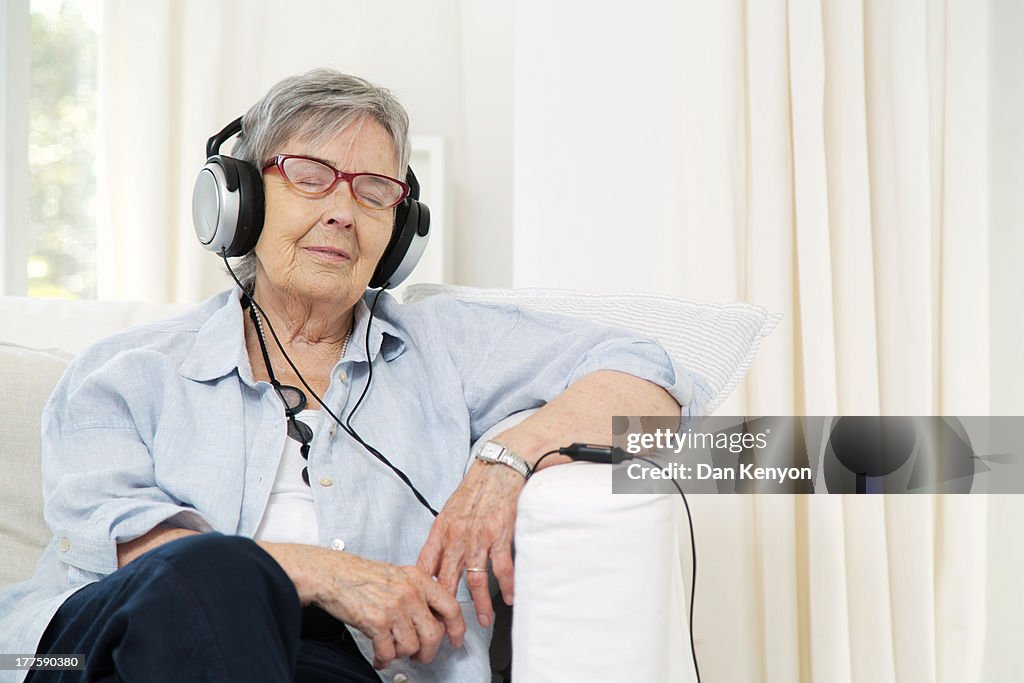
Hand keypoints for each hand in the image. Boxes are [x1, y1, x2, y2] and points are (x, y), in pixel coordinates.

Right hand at [272, 545, 464, 669]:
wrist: (331, 573)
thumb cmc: (359, 574)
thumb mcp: (397, 575)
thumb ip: (417, 592)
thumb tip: (432, 617)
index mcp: (418, 579)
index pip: (450, 606)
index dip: (457, 628)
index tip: (456, 639)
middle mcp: (409, 592)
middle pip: (434, 633)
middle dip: (428, 651)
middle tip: (419, 655)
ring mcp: (394, 607)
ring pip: (412, 646)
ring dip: (401, 654)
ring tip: (392, 650)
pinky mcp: (376, 621)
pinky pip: (389, 651)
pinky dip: (384, 658)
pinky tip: (379, 655)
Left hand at [417, 461, 523, 626]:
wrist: (497, 469)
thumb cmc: (475, 490)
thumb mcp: (449, 512)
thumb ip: (443, 538)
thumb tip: (434, 563)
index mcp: (440, 531)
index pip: (424, 568)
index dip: (422, 593)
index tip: (424, 611)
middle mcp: (456, 537)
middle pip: (446, 581)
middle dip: (448, 610)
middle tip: (451, 630)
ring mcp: (477, 538)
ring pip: (474, 581)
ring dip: (480, 606)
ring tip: (483, 622)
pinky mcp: (499, 535)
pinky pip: (501, 568)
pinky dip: (506, 586)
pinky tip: (508, 598)